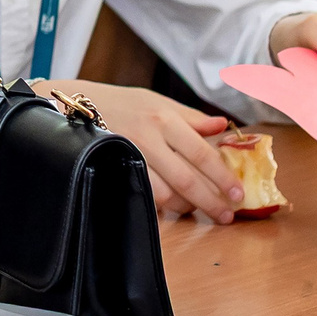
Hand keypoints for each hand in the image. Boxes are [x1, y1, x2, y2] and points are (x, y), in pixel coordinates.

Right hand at [75, 81, 239, 222]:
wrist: (78, 105)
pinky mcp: (114, 169)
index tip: (238, 193)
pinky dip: (162, 205)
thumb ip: (192, 117)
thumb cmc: (123, 103)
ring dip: (187, 206)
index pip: (201, 153)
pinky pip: (144, 195)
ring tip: (201, 210)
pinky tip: (173, 208)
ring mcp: (128, 156)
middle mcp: (147, 138)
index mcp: (164, 118)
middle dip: (211, 200)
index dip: (223, 176)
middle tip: (227, 214)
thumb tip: (223, 126)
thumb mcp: (158, 101)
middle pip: (187, 178)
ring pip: (165, 193)